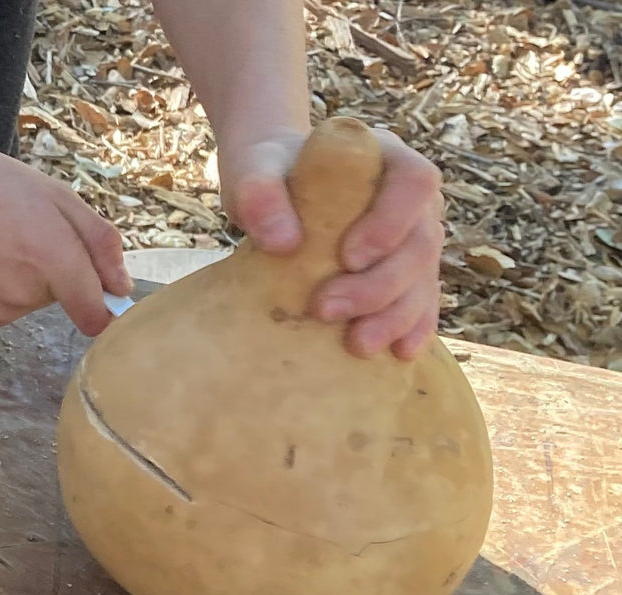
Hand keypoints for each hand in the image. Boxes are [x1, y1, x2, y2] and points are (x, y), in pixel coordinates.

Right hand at [0, 119, 130, 336]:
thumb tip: (122, 289)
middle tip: (30, 233)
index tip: (104, 291)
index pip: (95, 316)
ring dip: (29, 279)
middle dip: (60, 271)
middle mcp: (25, 291)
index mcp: (52, 256)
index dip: (105, 306)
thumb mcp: (58, 197)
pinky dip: (5, 288)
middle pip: (66, 299)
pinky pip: (10, 308)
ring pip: (35, 302)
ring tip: (2, 242)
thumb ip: (100, 244)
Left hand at [221, 126, 443, 359]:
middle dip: (381, 284)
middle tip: (328, 310)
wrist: (270, 186)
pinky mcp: (401, 272)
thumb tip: (284, 243)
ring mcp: (412, 236)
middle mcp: (411, 198)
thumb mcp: (254, 171)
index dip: (392, 222)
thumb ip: (261, 194)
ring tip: (359, 346)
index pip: (415, 183)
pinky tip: (400, 353)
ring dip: (397, 316)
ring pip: (424, 278)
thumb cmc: (266, 171)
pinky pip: (419, 300)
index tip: (349, 257)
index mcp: (388, 158)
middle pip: (421, 242)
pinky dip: (412, 326)